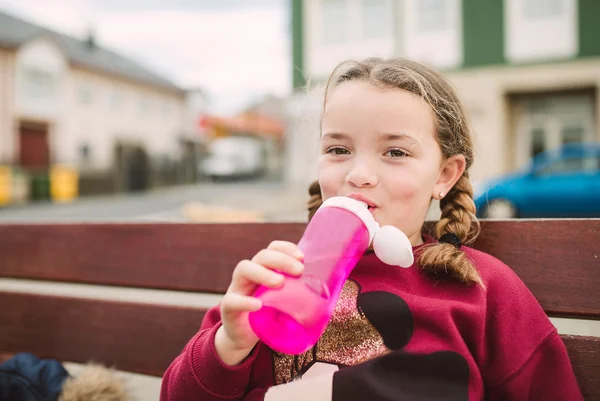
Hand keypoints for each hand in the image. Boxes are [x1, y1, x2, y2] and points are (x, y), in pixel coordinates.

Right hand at [215, 241, 303, 364]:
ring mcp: (236, 289)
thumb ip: (298, 294)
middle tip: (298, 270)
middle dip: (281, 259)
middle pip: (261, 256)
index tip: (302, 257)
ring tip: (279, 283)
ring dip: (263, 272)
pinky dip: (246, 301)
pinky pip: (233, 301)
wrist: (243, 337)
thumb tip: (331, 293)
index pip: (272, 249)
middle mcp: (249, 274)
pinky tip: (259, 305)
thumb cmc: (267, 315)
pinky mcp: (229, 309)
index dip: (286, 248)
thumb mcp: (283, 301)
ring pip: (244, 269)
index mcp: (263, 269)